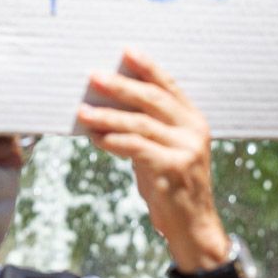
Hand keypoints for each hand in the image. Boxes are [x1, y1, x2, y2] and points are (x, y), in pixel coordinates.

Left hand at [76, 47, 232, 273]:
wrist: (193, 227)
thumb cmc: (172, 185)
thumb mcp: (164, 149)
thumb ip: (147, 127)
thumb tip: (109, 104)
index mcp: (194, 119)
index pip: (169, 86)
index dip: (148, 67)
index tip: (126, 51)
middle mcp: (194, 130)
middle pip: (152, 100)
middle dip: (120, 86)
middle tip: (94, 75)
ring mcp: (186, 149)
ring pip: (140, 124)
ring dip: (107, 116)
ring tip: (83, 112)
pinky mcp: (173, 168)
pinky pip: (136, 148)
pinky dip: (113, 140)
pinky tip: (96, 138)